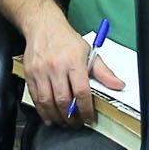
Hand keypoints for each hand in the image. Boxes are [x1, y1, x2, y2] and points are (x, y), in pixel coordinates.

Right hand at [20, 11, 124, 127]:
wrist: (42, 25)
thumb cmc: (66, 39)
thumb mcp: (88, 51)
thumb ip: (103, 72)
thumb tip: (118, 85)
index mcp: (74, 61)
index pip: (81, 91)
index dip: (85, 109)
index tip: (88, 118)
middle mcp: (56, 67)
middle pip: (63, 100)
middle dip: (71, 117)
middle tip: (76, 124)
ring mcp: (41, 71)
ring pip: (47, 101)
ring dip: (56, 117)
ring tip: (64, 123)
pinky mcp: (29, 74)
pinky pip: (35, 97)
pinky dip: (42, 111)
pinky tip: (49, 117)